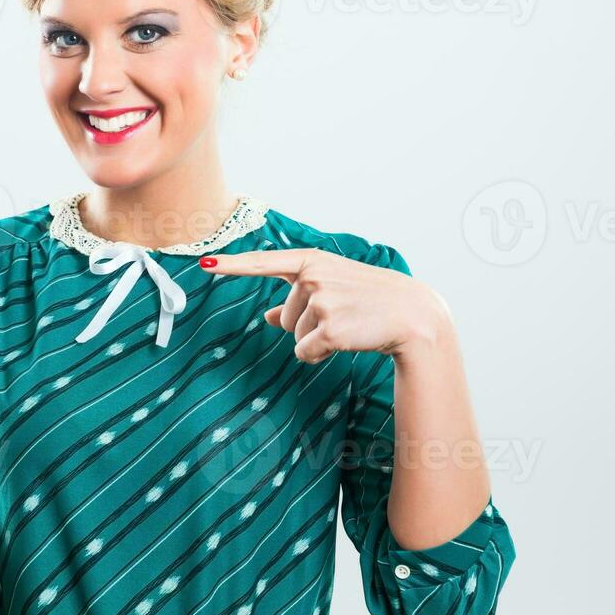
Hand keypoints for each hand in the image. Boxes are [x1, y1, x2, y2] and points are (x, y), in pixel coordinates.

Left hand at [199, 248, 449, 363]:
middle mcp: (313, 276)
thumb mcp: (334, 290)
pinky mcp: (329, 328)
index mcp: (311, 260)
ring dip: (316, 339)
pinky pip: (304, 353)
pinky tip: (347, 340)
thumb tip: (267, 318)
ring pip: (293, 336)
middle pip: (283, 317)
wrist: (411, 314)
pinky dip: (321, 354)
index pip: (263, 262)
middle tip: (342, 315)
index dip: (231, 265)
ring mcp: (321, 301)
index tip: (204, 264)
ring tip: (348, 325)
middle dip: (307, 324)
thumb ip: (298, 299)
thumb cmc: (371, 301)